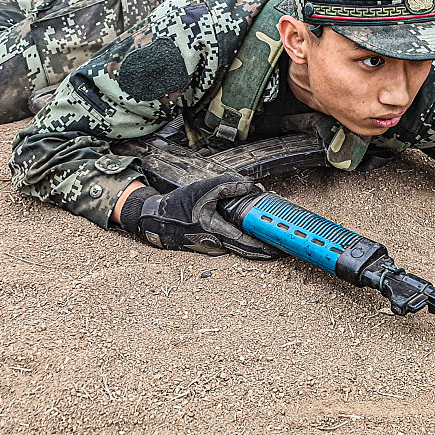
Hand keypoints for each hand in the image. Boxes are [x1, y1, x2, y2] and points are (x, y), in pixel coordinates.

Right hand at [131, 174, 278, 259]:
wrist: (154, 220)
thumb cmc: (176, 207)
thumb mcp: (203, 190)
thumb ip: (228, 186)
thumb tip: (251, 186)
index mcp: (217, 232)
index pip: (248, 244)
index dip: (267, 246)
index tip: (281, 246)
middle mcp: (216, 244)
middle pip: (247, 249)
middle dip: (265, 246)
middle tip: (281, 241)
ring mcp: (212, 247)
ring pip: (239, 246)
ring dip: (254, 240)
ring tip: (268, 229)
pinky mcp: (208, 244)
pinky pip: (230, 242)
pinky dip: (241, 237)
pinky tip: (247, 226)